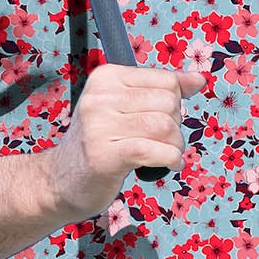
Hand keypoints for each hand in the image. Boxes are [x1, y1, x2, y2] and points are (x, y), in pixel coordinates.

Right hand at [45, 63, 204, 218]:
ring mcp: (99, 126)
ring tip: (164, 155)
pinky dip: (170, 160)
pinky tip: (168, 166)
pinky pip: (155, 151)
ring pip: (165, 127)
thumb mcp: (126, 108)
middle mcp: (100, 97)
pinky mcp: (104, 155)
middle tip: (162, 142)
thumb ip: (162, 91)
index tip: (162, 121)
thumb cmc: (99, 144)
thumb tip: (199, 79)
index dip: (176, 104)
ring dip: (175, 146)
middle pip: (169, 103)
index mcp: (106, 77)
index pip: (166, 80)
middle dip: (176, 126)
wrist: (60, 181)